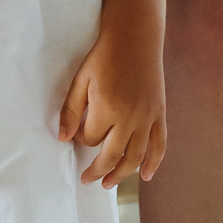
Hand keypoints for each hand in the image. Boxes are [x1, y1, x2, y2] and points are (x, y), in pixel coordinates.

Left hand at [58, 30, 166, 187]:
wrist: (135, 38)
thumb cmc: (104, 57)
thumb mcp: (80, 80)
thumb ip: (70, 111)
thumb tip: (63, 139)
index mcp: (106, 109)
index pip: (89, 139)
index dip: (80, 139)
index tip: (76, 133)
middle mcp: (129, 118)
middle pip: (111, 156)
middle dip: (97, 170)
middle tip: (87, 179)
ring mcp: (147, 118)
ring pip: (135, 157)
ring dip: (121, 175)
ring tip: (108, 185)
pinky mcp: (159, 114)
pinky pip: (159, 144)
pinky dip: (154, 162)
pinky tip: (146, 176)